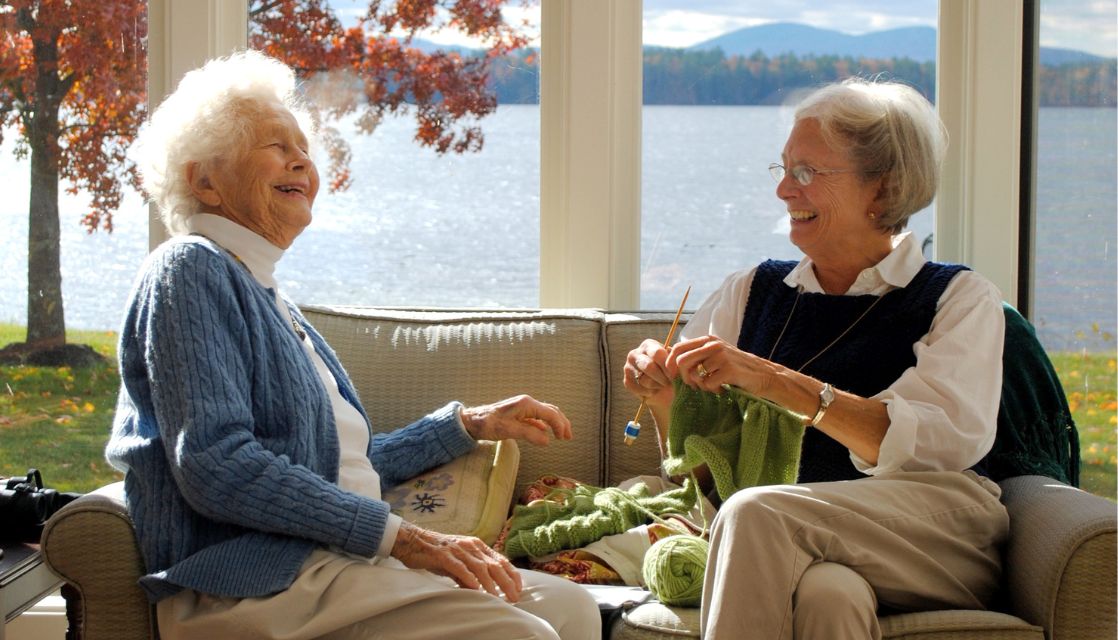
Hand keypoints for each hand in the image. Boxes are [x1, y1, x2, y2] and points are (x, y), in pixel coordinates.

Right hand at [391, 521, 522, 601]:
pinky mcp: (444, 555)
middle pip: (494, 564)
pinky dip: (468, 577)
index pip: (501, 560)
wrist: (414, 541)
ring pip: (480, 567)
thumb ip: (471, 573)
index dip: (512, 574)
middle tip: (514, 597)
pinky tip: (475, 588)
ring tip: (497, 597)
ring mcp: (458, 549)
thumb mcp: (459, 562)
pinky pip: (459, 567)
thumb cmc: (438, 554)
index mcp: (477, 546)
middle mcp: (471, 546)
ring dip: (490, 583)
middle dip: (507, 582)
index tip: (519, 588)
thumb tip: (482, 590)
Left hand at [460, 395, 571, 445]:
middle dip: (562, 423)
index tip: (563, 438)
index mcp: (527, 404)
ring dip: (555, 423)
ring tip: (562, 434)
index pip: (550, 414)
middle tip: (568, 437)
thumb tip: (547, 440)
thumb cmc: (488, 424)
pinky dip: (545, 425)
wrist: (472, 421)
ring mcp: (523, 408)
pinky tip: (547, 432)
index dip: (560, 426)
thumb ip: (530, 435)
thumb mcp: (509, 431)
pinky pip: (537, 418)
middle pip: (551, 411)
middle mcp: (527, 403)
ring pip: (545, 413)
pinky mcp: (519, 414)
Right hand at [624, 339, 674, 406]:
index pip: (657, 353)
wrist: (664, 388)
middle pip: (649, 366)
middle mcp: (635, 353)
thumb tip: (673, 364)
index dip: (667, 366)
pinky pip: (638, 389)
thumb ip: (673, 361)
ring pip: (644, 380)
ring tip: (661, 385)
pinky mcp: (626, 380)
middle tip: (669, 383)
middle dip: (662, 378)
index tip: (674, 375)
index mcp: (648, 345)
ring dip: (656, 386)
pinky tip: (653, 391)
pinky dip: (648, 392)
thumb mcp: (674, 363)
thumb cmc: (671, 371)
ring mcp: (628, 367)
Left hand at [668, 334, 780, 396]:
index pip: (678, 348)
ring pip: (695, 375)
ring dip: (701, 386)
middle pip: (682, 361)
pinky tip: (722, 389)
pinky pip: (707, 384)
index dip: (670, 363)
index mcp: (708, 340)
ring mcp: (721, 356)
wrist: (764, 376)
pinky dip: (713, 390)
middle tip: (694, 386)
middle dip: (684, 377)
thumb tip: (672, 363)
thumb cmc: (737, 369)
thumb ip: (698, 356)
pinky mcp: (729, 369)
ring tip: (713, 386)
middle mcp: (713, 344)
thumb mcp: (716, 356)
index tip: (672, 377)